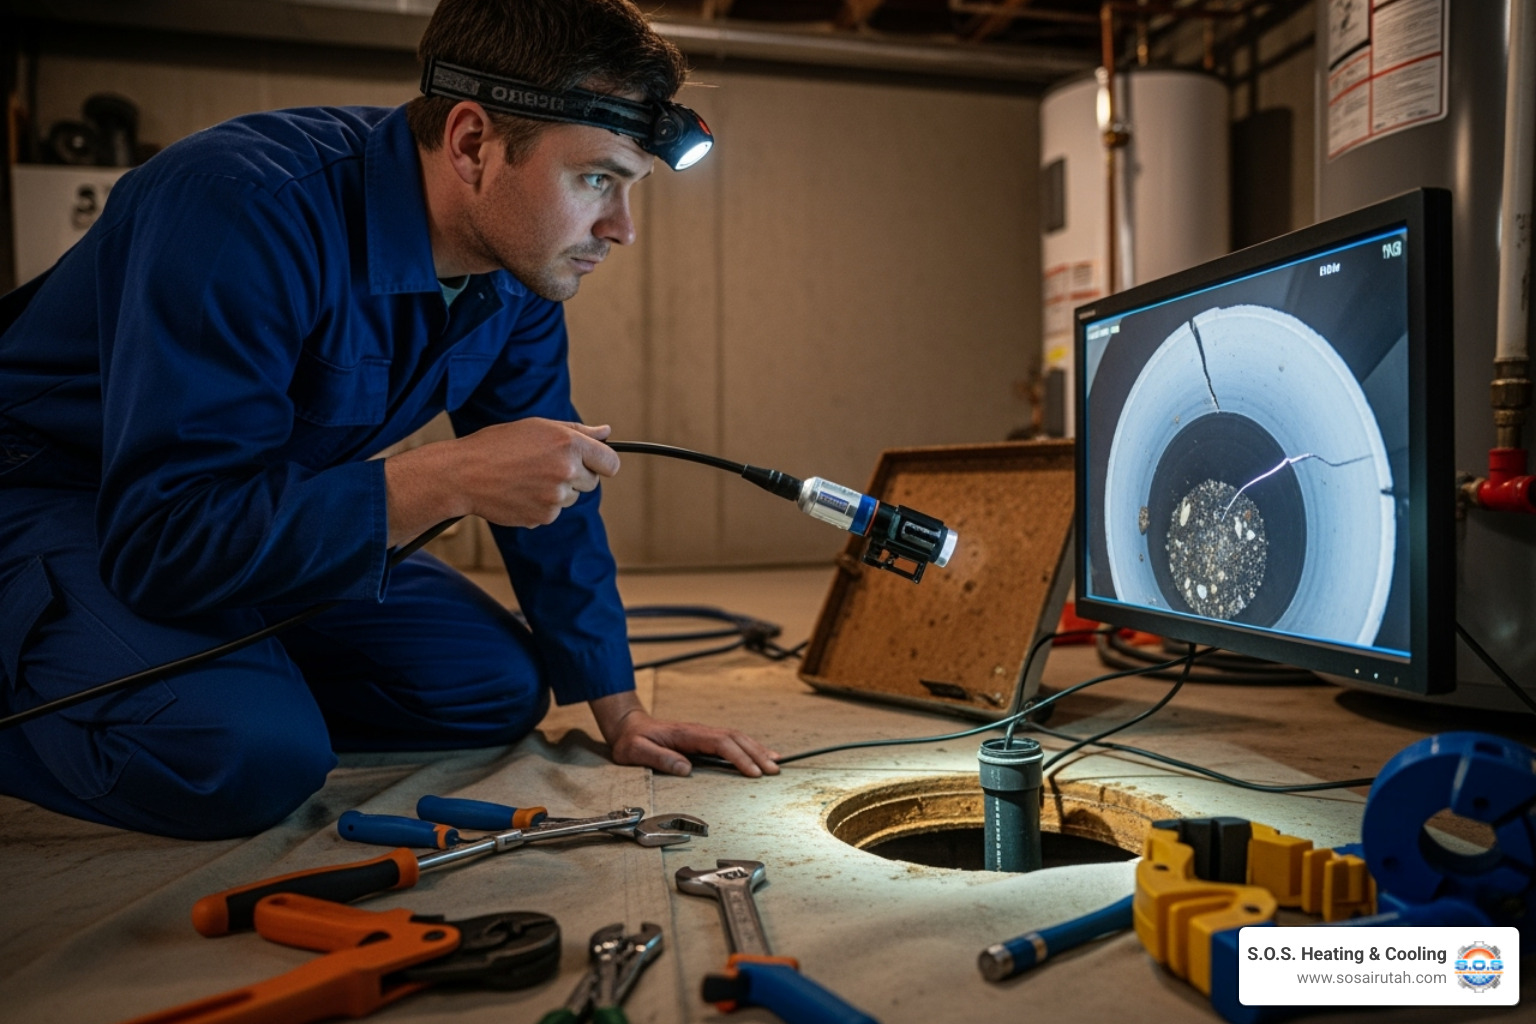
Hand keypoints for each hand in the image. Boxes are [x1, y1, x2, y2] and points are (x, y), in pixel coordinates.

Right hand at [384, 418, 619, 544]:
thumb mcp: (538, 427)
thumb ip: (577, 431)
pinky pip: (553, 512)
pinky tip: (520, 492)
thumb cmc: (498, 445)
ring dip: (557, 491)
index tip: (594, 464)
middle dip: (576, 476)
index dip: (602, 463)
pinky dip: (541, 505)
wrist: (463, 474)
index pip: (611, 462)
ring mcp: (555, 496)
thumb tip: (607, 432)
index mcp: (569, 444)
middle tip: (545, 467)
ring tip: (527, 478)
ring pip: (572, 498)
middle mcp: (566, 471)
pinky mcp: (543, 516)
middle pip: (592, 482)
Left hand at [589, 691, 780, 778]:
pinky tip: (758, 755)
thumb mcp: (636, 751)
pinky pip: (731, 741)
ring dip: (757, 749)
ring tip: (775, 762)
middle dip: (756, 753)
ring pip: (736, 737)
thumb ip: (659, 758)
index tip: (753, 772)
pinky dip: (748, 747)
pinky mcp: (703, 739)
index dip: (739, 757)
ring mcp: (702, 733)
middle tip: (774, 770)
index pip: (720, 743)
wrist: (628, 726)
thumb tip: (686, 769)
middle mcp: (699, 731)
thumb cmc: (631, 741)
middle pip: (735, 738)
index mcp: (686, 734)